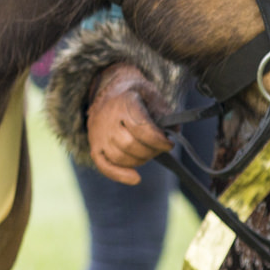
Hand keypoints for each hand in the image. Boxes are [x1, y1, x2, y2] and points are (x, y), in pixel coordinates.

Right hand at [86, 63, 172, 184]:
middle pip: (130, 145)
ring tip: (147, 152)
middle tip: (159, 147)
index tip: (169, 144)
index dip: (158, 141)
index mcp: (123, 103)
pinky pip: (104, 166)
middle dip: (150, 151)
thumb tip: (174, 131)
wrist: (108, 91)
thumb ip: (164, 111)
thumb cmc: (134, 95)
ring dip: (139, 160)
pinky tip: (135, 178)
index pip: (141, 128)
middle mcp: (108, 119)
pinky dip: (120, 175)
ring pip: (120, 157)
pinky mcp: (94, 146)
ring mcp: (98, 134)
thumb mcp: (151, 93)